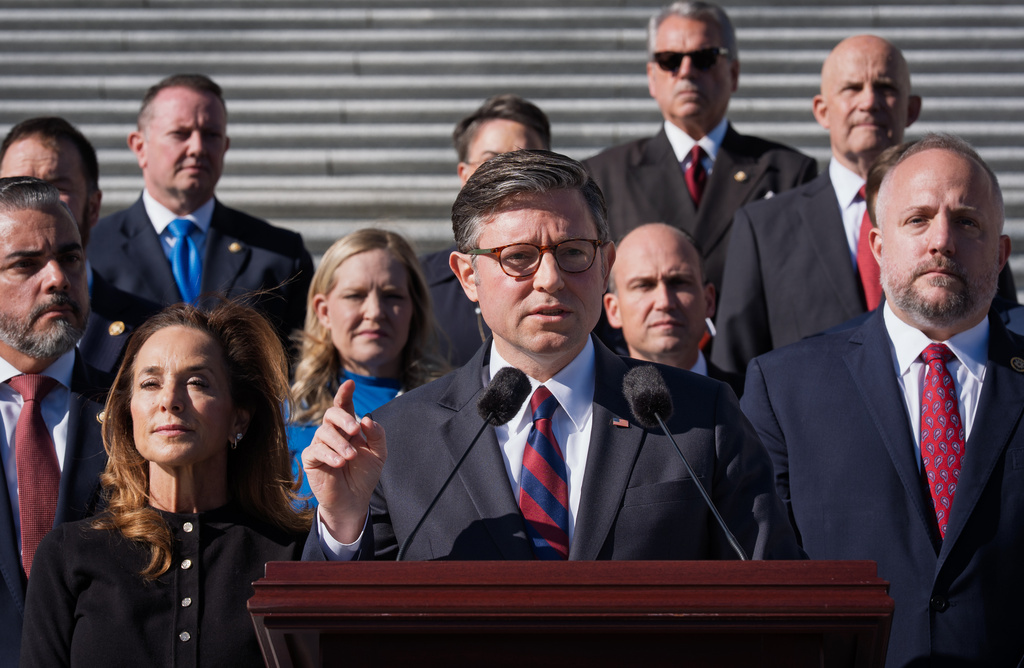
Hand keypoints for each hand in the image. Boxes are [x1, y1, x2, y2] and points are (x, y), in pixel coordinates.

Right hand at [302, 380, 386, 543]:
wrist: (354, 500)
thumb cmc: (365, 475)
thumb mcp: (378, 453)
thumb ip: (377, 435)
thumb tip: (367, 419)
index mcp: (349, 428)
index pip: (344, 406)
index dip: (345, 394)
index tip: (350, 383)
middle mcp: (333, 432)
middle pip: (331, 414)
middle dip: (343, 418)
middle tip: (355, 430)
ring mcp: (320, 444)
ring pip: (324, 432)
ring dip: (339, 443)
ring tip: (351, 457)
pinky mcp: (311, 459)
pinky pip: (316, 450)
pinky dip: (329, 455)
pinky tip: (339, 463)